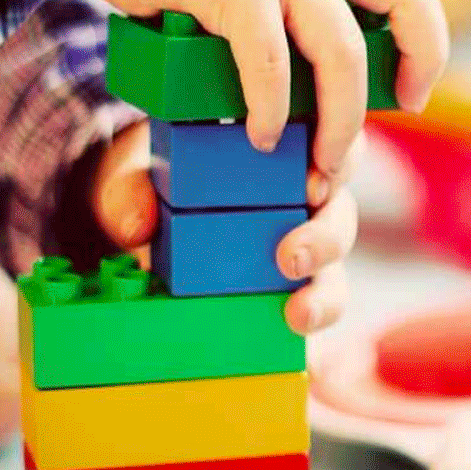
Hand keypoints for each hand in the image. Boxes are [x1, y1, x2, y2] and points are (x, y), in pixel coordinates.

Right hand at [0, 0, 448, 168]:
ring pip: (341, 49)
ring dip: (339, 120)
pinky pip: (268, 57)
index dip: (425, 43)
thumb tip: (302, 109)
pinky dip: (269, 106)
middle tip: (366, 135)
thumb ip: (282, 27)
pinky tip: (258, 134)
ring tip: (316, 164)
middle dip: (407, 73)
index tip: (409, 95)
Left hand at [91, 119, 360, 334]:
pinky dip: (316, 313)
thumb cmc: (156, 180)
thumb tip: (137, 225)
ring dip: (326, 290)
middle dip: (326, 237)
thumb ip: (129, 189)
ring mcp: (305, 241)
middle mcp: (305, 195)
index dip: (338, 162)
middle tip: (291, 259)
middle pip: (340, 211)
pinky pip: (321, 299)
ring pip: (336, 263)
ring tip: (299, 312)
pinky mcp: (296, 282)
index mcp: (284, 148)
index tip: (313, 185)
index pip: (332, 145)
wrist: (145, 219)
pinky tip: (295, 324)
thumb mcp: (136, 174)